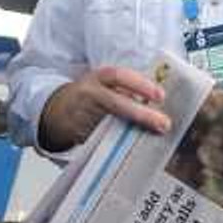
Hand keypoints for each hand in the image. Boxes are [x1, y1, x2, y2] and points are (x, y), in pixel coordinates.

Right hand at [39, 66, 169, 151]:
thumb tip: (158, 100)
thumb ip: (126, 89)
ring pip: (111, 124)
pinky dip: (121, 143)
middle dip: (141, 115)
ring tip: (155, 136)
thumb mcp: (105, 83)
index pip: (119, 76)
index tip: (160, 96)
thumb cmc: (92, 94)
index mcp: (98, 77)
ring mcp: (84, 114)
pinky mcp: (82, 134)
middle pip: (116, 103)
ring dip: (134, 131)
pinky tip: (137, 146)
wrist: (59, 110)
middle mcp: (90, 94)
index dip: (140, 84)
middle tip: (164, 123)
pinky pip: (104, 139)